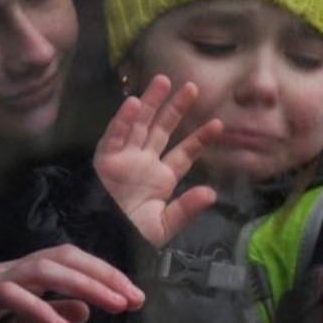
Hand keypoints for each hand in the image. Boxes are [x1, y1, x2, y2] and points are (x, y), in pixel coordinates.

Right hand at [0, 244, 144, 322]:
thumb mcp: (29, 317)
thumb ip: (57, 310)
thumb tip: (87, 310)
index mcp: (36, 268)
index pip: (77, 261)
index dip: (108, 274)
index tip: (136, 296)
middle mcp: (20, 266)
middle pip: (66, 258)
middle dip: (103, 276)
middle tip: (132, 300)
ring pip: (44, 270)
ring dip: (82, 285)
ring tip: (111, 305)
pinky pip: (12, 296)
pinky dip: (39, 308)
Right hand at [94, 75, 223, 247]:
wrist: (104, 243)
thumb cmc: (132, 237)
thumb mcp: (163, 226)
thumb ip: (186, 209)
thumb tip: (212, 193)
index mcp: (160, 179)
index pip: (183, 154)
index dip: (199, 138)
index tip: (218, 124)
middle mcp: (143, 163)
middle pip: (161, 130)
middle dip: (176, 108)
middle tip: (192, 86)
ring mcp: (124, 158)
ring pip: (139, 124)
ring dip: (150, 102)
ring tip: (164, 80)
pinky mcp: (104, 160)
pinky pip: (114, 136)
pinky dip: (122, 120)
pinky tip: (133, 102)